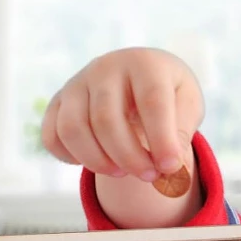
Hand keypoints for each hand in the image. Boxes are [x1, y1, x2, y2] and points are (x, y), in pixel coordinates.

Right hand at [42, 47, 204, 181]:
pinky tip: (98, 162)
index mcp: (145, 64)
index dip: (161, 140)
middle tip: (150, 176)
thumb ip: (183, 132)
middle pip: (107, 120)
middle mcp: (106, 67)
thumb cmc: (170, 95)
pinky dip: (71, 158)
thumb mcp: (188, 105)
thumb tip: (170, 164)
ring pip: (74, 129)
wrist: (142, 78)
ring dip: (98, 161)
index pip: (152, 103)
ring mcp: (77, 83)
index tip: (170, 168)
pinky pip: (52, 136)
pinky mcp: (58, 102)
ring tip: (122, 172)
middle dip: (130, 158)